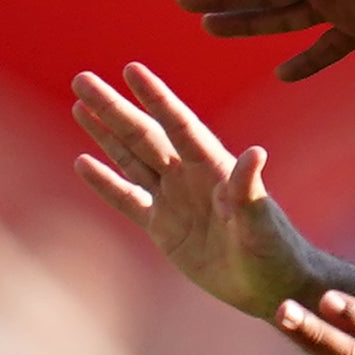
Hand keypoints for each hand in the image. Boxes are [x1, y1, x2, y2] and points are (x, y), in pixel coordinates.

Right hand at [72, 63, 318, 319]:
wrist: (270, 285)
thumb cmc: (274, 250)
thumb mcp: (261, 220)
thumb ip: (249, 189)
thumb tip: (256, 153)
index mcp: (213, 166)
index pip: (178, 124)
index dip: (155, 97)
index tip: (131, 70)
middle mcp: (189, 175)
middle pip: (144, 134)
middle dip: (113, 108)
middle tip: (82, 79)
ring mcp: (173, 199)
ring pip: (131, 158)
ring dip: (105, 133)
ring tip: (80, 105)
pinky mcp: (162, 227)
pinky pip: (127, 198)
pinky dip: (105, 182)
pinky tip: (82, 161)